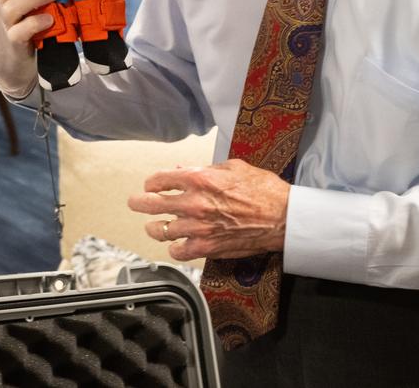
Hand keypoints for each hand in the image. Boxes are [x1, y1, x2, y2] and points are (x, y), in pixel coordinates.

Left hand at [127, 160, 290, 261]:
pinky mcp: (207, 247)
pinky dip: (174, 248)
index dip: (151, 182)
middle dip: (139, 202)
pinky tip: (176, 245)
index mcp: (200, 178)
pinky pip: (178, 252)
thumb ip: (204, 168)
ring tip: (153, 226)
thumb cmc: (263, 190)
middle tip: (136, 203)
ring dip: (154, 227)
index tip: (151, 185)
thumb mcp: (233, 167)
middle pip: (152, 204)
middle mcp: (194, 202)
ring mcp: (199, 227)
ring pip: (161, 230)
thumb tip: (182, 170)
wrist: (283, 218)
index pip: (160, 179)